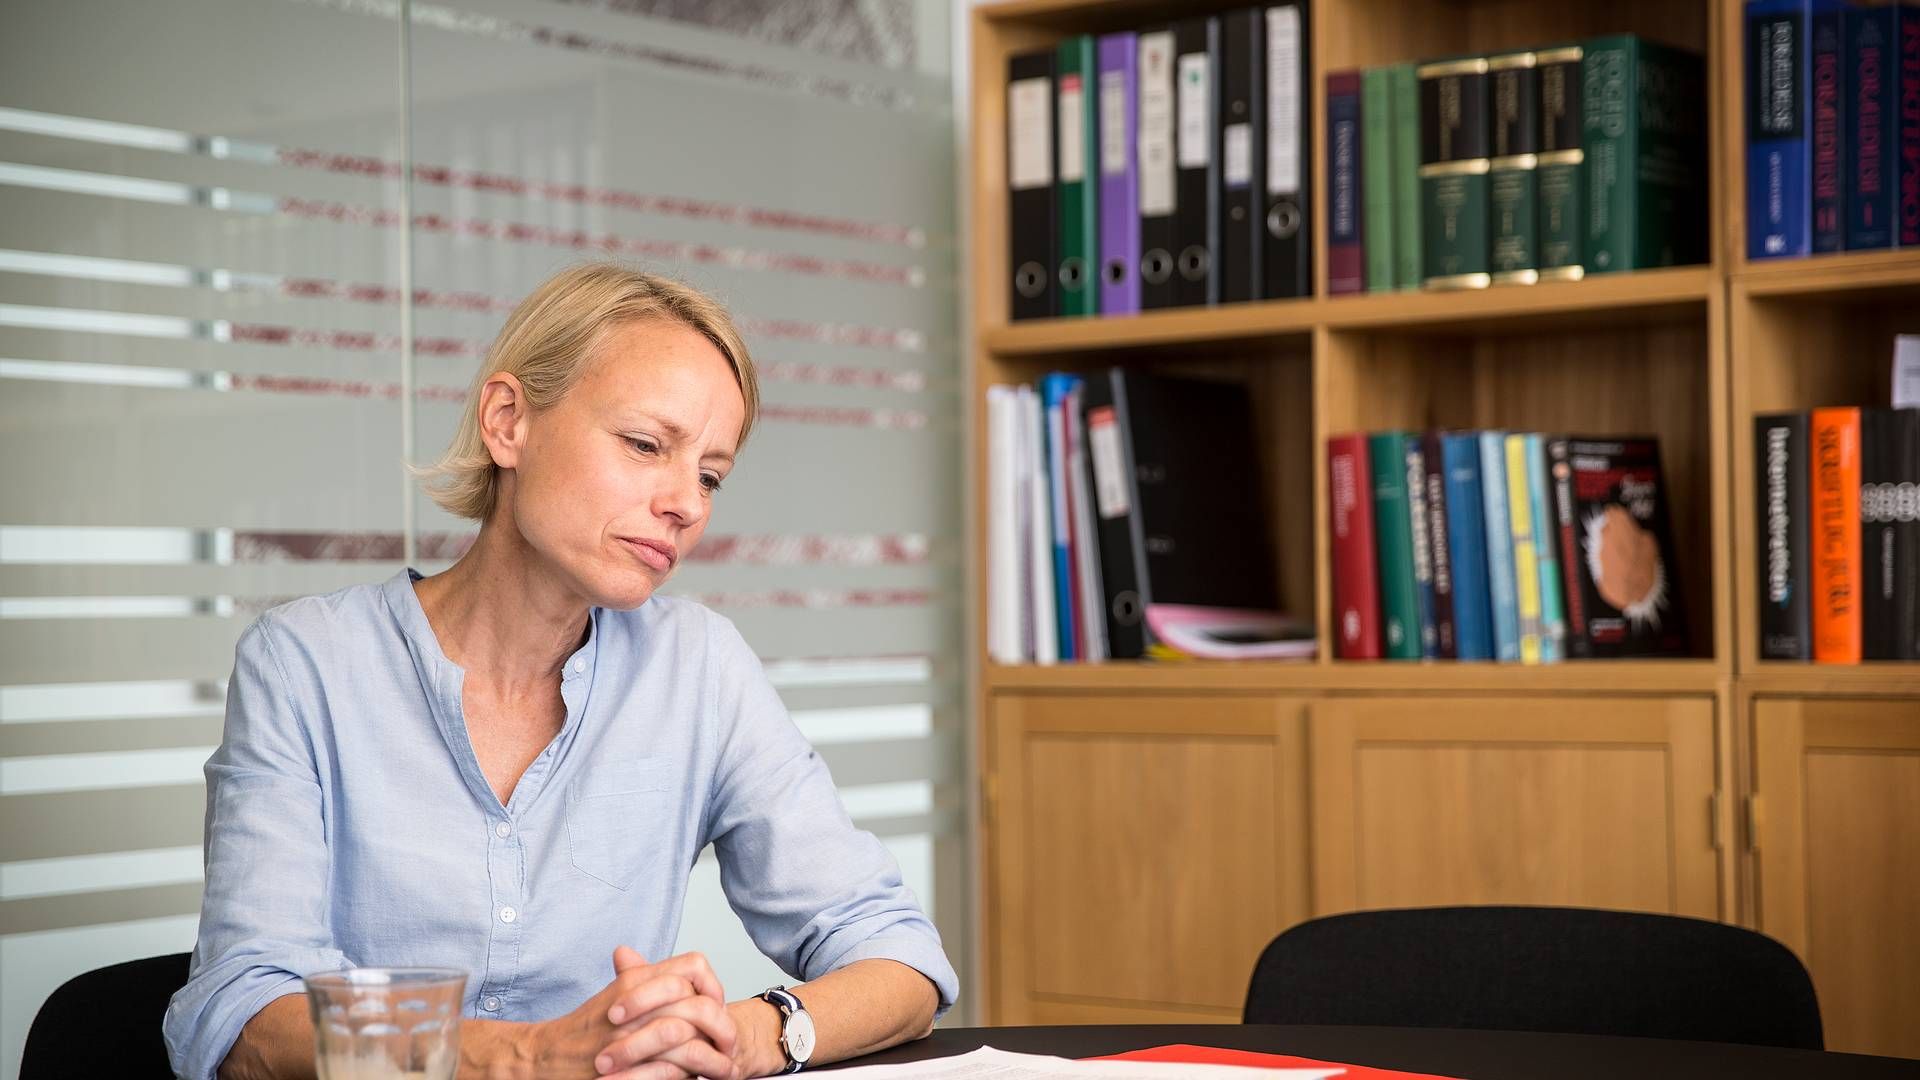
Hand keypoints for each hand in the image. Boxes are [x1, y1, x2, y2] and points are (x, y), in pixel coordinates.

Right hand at [518, 947, 731, 1079]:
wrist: (545, 1057)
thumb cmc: (584, 1030)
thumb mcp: (617, 996)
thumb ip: (651, 981)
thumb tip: (693, 979)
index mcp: (635, 978)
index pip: (694, 966)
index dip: (715, 986)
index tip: (719, 1007)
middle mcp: (635, 1001)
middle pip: (699, 1004)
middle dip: (724, 1028)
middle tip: (731, 1045)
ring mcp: (630, 1035)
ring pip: (690, 1041)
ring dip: (714, 1060)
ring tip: (726, 1071)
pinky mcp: (627, 1065)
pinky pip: (671, 1070)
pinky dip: (691, 1077)